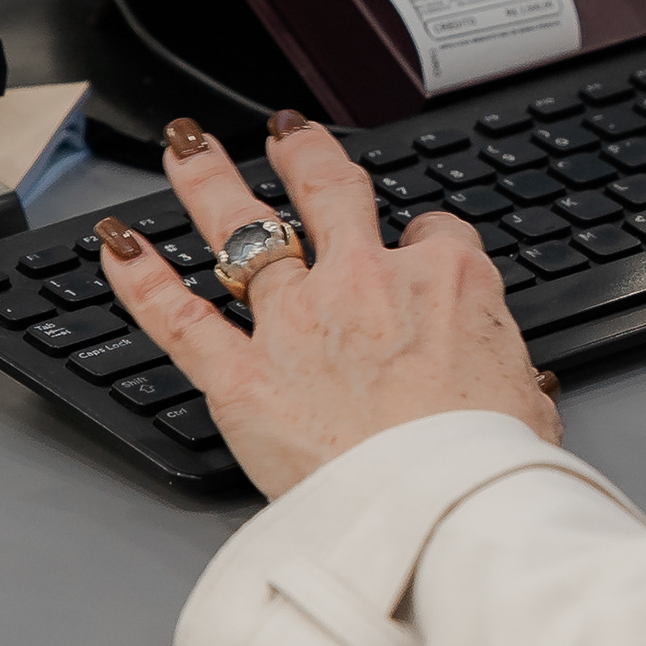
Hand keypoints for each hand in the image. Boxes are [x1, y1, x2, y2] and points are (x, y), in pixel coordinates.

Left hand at [95, 110, 561, 499]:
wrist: (438, 510)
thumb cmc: (487, 468)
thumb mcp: (528, 408)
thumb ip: (512, 381)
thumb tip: (521, 388)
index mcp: (448, 283)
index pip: (435, 237)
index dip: (425, 241)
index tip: (420, 248)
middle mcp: (367, 283)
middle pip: (331, 195)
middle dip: (307, 156)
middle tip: (290, 134)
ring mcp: (298, 321)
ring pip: (244, 229)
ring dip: (209, 182)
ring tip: (187, 149)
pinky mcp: (243, 377)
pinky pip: (179, 317)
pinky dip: (141, 280)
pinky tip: (116, 248)